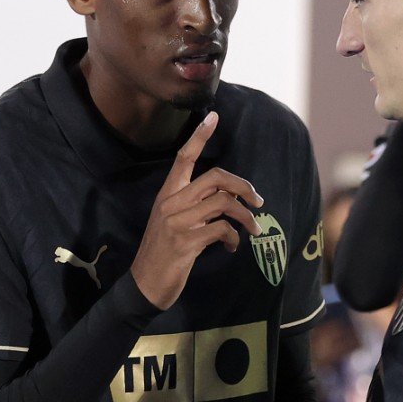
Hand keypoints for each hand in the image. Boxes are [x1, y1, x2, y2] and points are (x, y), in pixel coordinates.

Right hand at [130, 112, 263, 309]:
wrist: (144, 285)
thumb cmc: (164, 253)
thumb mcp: (174, 224)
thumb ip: (195, 207)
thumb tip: (229, 198)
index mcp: (167, 195)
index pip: (183, 158)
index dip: (198, 136)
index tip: (213, 116)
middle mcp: (171, 203)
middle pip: (215, 177)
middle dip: (243, 186)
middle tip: (258, 202)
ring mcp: (177, 222)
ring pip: (223, 203)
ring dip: (245, 217)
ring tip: (253, 229)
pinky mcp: (185, 242)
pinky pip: (221, 229)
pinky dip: (233, 238)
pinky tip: (231, 247)